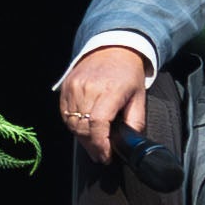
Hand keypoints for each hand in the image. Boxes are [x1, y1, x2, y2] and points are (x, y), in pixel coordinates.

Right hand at [56, 39, 158, 155]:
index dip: (100, 144)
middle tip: (101, 155)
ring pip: (72, 123)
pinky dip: (73, 126)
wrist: (113, 48)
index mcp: (110, 90)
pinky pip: (65, 114)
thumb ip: (135, 121)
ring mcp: (74, 87)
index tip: (105, 156)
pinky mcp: (66, 87)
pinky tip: (84, 130)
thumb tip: (129, 143)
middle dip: (92, 147)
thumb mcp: (139, 97)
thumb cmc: (128, 73)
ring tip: (94, 145)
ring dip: (82, 139)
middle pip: (83, 127)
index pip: (98, 123)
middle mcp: (89, 88)